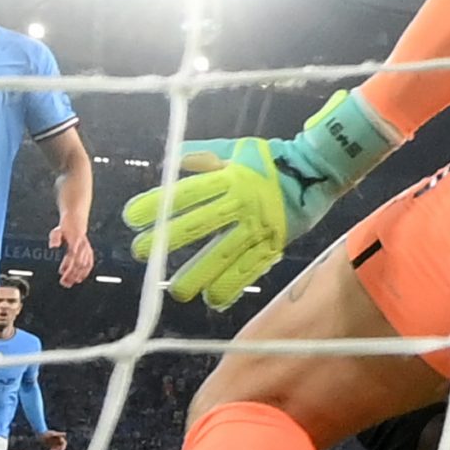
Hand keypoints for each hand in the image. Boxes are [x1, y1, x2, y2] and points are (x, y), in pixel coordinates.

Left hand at [39, 430, 68, 449]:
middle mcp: (59, 441)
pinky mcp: (52, 446)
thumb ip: (59, 434)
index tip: (59, 449)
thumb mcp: (52, 433)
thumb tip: (65, 434)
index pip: (64, 443)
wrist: (41, 434)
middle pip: (62, 448)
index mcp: (60, 438)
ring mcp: (55, 444)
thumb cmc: (47, 432)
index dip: (62, 447)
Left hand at [49, 215, 92, 287]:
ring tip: (72, 282)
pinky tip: (81, 277)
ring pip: (85, 265)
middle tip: (65, 282)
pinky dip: (86, 271)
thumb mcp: (58, 230)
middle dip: (72, 274)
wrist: (77, 218)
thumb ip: (55, 238)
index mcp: (75, 241)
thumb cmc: (66, 225)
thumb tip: (52, 246)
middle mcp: (82, 246)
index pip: (72, 256)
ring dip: (78, 275)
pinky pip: (90, 263)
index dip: (67, 266)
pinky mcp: (88, 251)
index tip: (62, 273)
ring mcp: (86, 249)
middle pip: (78, 263)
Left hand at [124, 88, 397, 309]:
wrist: (317, 173)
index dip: (158, 205)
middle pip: (202, 225)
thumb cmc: (269, 159)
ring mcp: (259, 228)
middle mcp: (243, 204)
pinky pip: (250, 270)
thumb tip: (171, 160)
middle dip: (169, 240)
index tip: (132, 218)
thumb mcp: (237, 150)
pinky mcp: (273, 246)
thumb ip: (204, 155)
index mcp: (231, 177)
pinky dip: (232, 286)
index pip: (188, 193)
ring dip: (199, 274)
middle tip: (141, 252)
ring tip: (177, 289)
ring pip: (225, 254)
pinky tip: (212, 300)